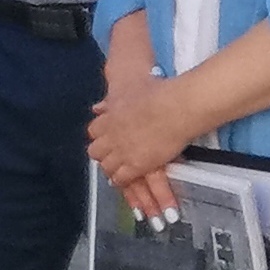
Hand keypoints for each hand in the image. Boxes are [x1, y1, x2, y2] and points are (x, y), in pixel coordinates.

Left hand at [88, 44, 191, 222]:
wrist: (175, 108)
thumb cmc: (160, 93)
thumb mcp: (130, 88)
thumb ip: (112, 100)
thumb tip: (99, 106)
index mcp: (110, 115)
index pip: (94, 131)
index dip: (101, 137)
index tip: (107, 138)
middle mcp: (111, 134)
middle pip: (96, 151)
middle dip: (103, 154)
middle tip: (112, 156)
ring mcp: (122, 151)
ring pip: (106, 167)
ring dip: (112, 169)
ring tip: (118, 172)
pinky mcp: (135, 165)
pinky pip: (121, 178)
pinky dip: (122, 181)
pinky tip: (126, 181)